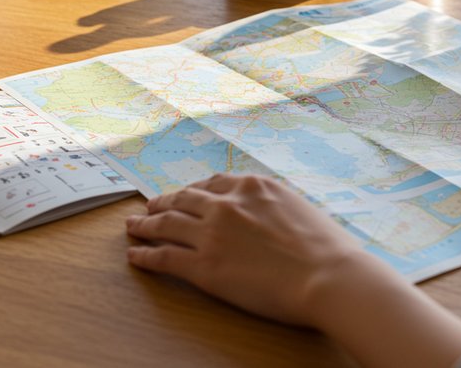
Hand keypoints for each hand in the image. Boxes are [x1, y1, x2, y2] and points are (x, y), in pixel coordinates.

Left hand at [125, 173, 363, 325]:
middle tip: (149, 207)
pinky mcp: (203, 266)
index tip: (185, 195)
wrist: (327, 276)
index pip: (212, 183)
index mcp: (251, 186)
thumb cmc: (327, 249)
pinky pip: (163, 257)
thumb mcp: (299, 208)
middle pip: (183, 199)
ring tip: (133, 226)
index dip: (193, 190)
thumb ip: (274, 206)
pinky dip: (145, 255)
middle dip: (163, 202)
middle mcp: (226, 204)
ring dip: (145, 224)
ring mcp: (211, 234)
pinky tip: (135, 255)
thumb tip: (270, 214)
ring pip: (166, 223)